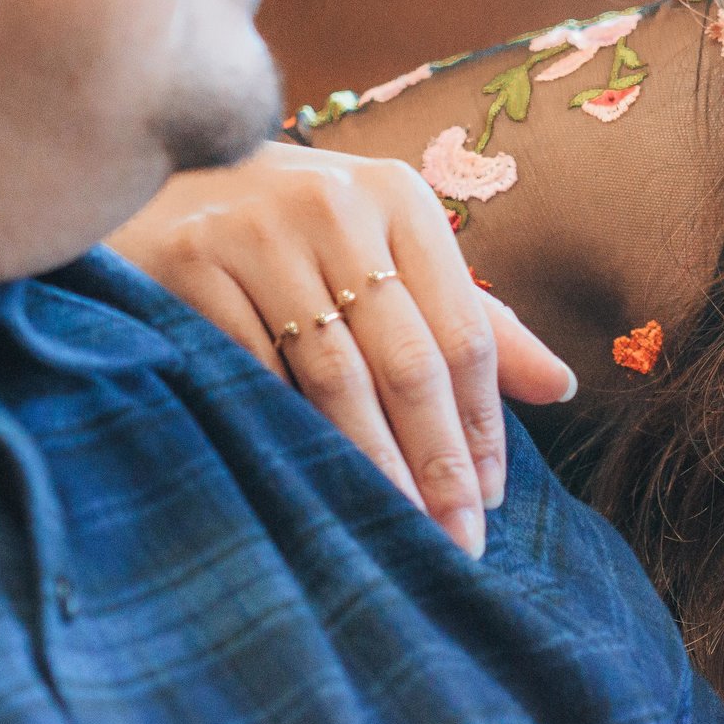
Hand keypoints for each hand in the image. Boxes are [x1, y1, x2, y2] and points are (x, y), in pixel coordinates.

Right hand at [108, 143, 577, 557]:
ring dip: (374, 466)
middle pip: (410, 359)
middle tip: (458, 539)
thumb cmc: (295, 228)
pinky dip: (289, 432)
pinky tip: (313, 481)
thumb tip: (560, 386)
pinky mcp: (195, 262)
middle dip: (439, 460)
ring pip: (337, 376)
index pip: (465, 328)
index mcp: (399, 196)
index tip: (491, 496)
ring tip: (399, 531)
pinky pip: (257, 373)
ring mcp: (260, 230)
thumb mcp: (386, 249)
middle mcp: (337, 203)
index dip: (483, 421)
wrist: (164, 184)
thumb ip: (470, 314)